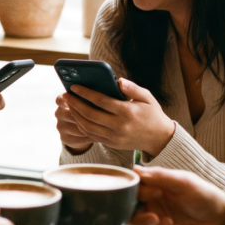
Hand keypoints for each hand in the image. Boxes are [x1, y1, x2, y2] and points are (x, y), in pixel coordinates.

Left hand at [60, 78, 175, 156]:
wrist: (159, 138)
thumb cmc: (152, 114)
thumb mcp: (147, 97)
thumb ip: (132, 88)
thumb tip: (118, 80)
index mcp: (127, 112)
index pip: (101, 101)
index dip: (85, 93)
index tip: (74, 86)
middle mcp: (119, 126)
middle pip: (90, 115)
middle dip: (75, 104)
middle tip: (65, 96)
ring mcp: (115, 137)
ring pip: (88, 127)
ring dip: (75, 116)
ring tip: (69, 106)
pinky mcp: (112, 144)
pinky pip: (92, 136)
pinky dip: (82, 126)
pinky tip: (77, 117)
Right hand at [129, 166, 224, 224]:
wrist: (221, 219)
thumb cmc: (205, 195)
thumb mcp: (184, 182)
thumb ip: (160, 176)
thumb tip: (136, 171)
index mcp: (153, 185)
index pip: (132, 189)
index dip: (138, 194)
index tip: (155, 194)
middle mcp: (151, 202)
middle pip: (129, 212)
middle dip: (140, 218)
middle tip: (155, 218)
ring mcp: (156, 218)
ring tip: (170, 223)